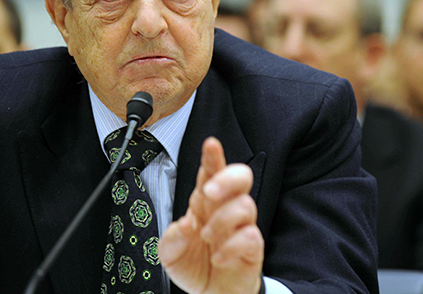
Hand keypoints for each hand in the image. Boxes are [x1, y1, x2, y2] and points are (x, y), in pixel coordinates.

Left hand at [159, 137, 263, 293]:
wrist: (210, 293)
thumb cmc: (193, 264)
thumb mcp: (170, 252)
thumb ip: (171, 238)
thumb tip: (184, 225)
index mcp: (205, 202)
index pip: (211, 172)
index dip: (213, 157)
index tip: (210, 143)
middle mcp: (226, 208)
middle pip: (241, 177)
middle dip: (227, 178)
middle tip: (210, 193)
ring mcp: (242, 226)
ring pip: (245, 205)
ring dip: (222, 222)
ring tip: (206, 239)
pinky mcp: (252, 247)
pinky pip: (251, 236)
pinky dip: (231, 248)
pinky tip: (218, 257)